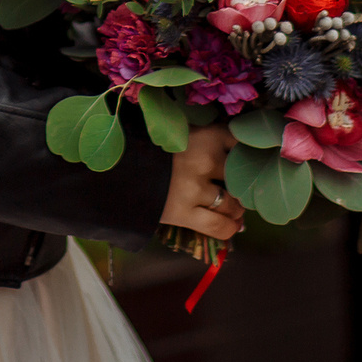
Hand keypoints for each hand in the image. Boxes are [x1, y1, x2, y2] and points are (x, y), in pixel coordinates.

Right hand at [160, 121, 244, 240]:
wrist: (116, 170)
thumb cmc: (148, 148)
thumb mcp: (178, 133)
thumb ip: (204, 137)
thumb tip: (234, 149)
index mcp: (203, 134)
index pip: (239, 141)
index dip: (245, 151)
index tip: (244, 158)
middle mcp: (203, 159)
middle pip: (239, 175)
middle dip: (240, 184)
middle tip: (237, 187)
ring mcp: (195, 188)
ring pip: (232, 203)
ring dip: (236, 208)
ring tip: (233, 208)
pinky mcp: (184, 213)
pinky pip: (218, 226)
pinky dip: (229, 228)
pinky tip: (232, 226)